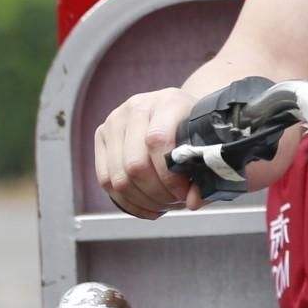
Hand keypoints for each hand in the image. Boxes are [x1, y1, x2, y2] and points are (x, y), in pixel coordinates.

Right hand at [92, 86, 202, 218]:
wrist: (177, 113)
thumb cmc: (193, 130)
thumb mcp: (206, 145)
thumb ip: (205, 174)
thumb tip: (193, 202)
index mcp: (168, 102)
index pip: (158, 141)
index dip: (169, 176)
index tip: (184, 193)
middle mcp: (137, 107)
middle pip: (135, 164)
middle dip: (157, 193)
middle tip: (174, 201)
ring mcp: (115, 121)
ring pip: (118, 177)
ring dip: (142, 199)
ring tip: (162, 203)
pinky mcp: (101, 137)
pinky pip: (105, 180)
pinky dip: (127, 201)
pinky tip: (146, 205)